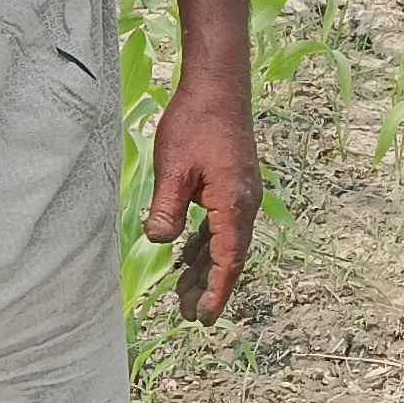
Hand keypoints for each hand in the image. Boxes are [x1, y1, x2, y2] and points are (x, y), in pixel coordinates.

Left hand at [143, 75, 260, 321]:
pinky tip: (187, 256)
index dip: (216, 291)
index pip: (227, 260)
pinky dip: (205, 244)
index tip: (203, 316)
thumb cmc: (195, 123)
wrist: (218, 87)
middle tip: (187, 315)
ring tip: (184, 294)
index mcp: (234, 205)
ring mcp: (241, 195)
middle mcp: (244, 205)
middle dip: (208, 287)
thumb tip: (158, 242)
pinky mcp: (233, 186)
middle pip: (228, 257)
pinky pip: (220, 225)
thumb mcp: (173, 169)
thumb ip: (167, 209)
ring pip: (224, 243)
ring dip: (205, 268)